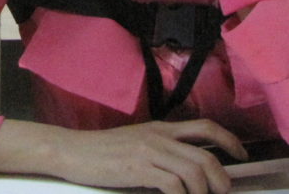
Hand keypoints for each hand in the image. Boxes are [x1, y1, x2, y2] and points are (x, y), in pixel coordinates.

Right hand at [52, 119, 245, 193]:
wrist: (73, 150)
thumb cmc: (102, 150)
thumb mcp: (137, 142)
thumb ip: (161, 148)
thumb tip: (189, 166)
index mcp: (160, 128)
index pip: (204, 126)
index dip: (229, 140)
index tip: (240, 155)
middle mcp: (158, 136)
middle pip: (207, 155)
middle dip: (222, 181)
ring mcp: (148, 151)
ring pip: (195, 172)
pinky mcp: (138, 168)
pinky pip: (174, 185)